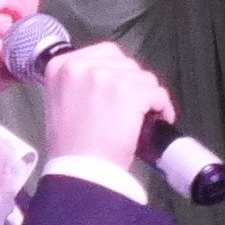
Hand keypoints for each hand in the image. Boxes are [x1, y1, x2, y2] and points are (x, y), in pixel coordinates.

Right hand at [40, 40, 172, 173]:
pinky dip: (163, 108)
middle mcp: (82, 65)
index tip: (121, 91)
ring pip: (144, 78)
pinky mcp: (129, 92)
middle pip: (126, 64)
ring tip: (142, 117)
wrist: (80, 171)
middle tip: (133, 108)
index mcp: (61, 66)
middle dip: (134, 85)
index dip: (119, 72)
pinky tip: (158, 120)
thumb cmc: (70, 145)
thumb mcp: (61, 102)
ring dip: (148, 97)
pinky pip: (157, 93)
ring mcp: (106, 77)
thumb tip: (108, 79)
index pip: (104, 53)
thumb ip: (80, 83)